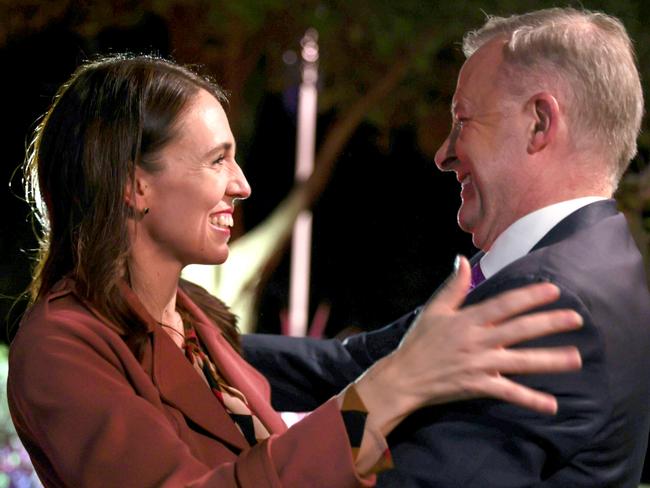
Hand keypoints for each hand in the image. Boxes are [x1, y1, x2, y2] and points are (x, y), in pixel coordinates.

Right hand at [354, 256, 581, 435]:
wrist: (405, 377)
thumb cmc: (419, 342)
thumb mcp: (434, 310)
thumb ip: (453, 286)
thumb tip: (461, 260)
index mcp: (468, 319)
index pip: (505, 304)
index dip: (530, 297)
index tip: (553, 291)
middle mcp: (478, 340)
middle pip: (520, 329)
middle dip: (550, 323)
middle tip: (577, 319)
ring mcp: (480, 365)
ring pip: (521, 361)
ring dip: (550, 360)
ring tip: (576, 358)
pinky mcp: (478, 386)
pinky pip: (509, 393)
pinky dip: (530, 400)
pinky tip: (552, 405)